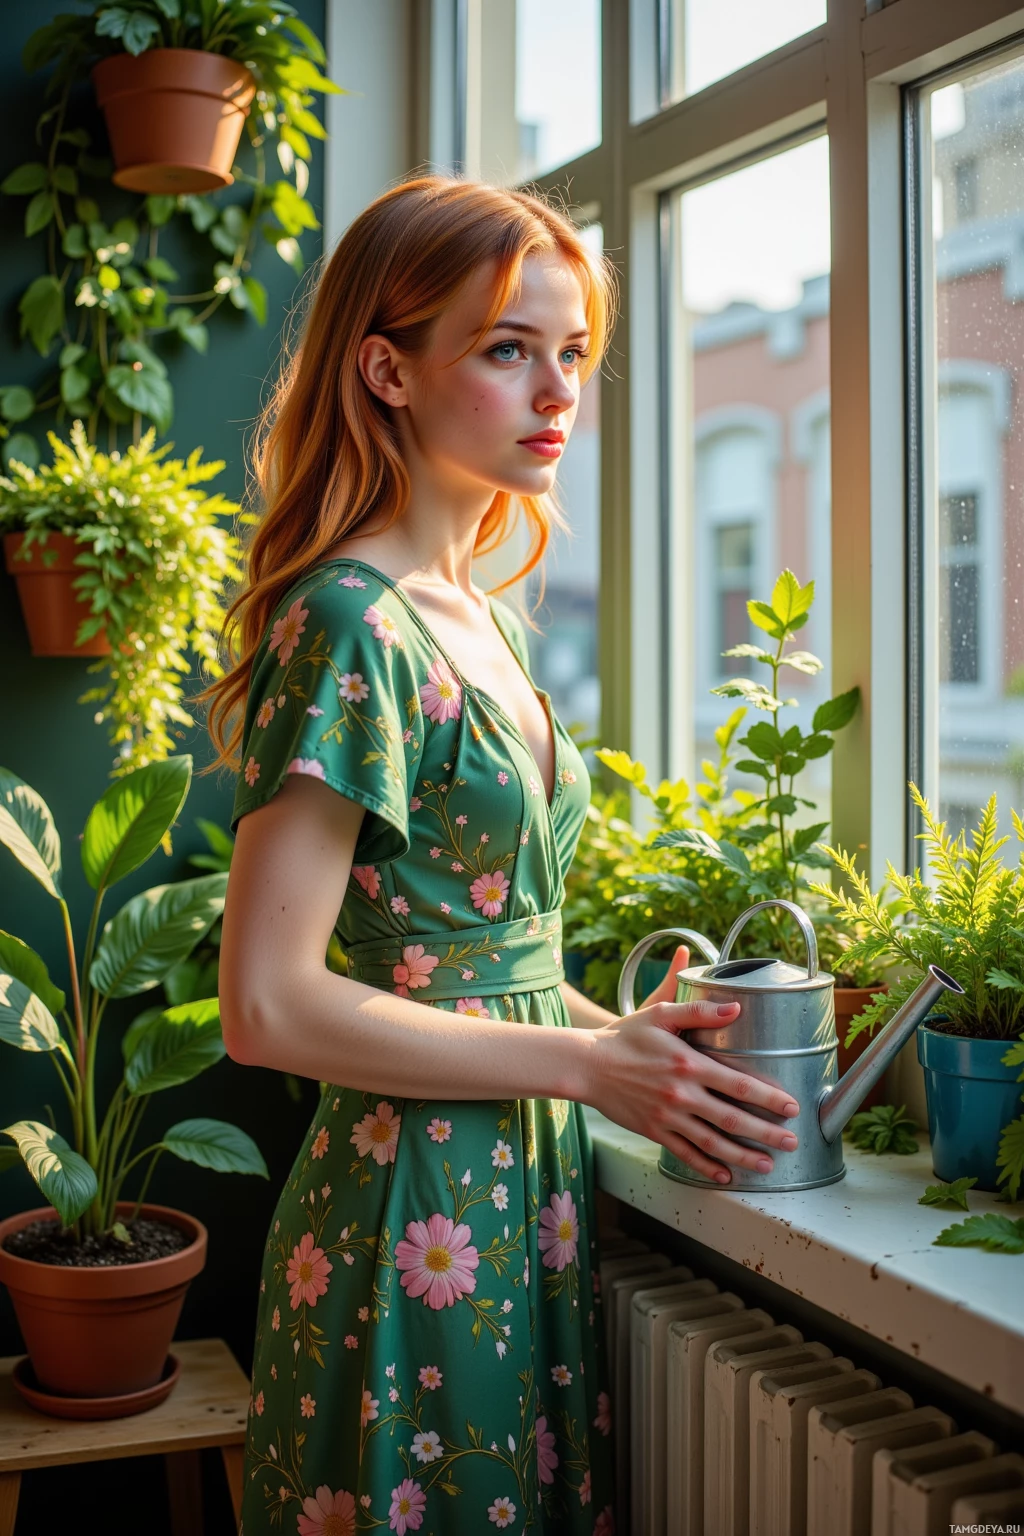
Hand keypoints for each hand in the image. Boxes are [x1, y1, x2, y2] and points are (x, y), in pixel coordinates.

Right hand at [585, 944, 800, 1184]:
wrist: (587, 1064)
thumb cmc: (626, 1035)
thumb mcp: (661, 1013)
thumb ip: (700, 1011)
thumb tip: (737, 1007)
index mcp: (688, 1064)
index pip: (738, 1083)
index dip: (768, 1097)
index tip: (791, 1106)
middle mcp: (681, 1094)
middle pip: (732, 1118)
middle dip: (766, 1132)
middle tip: (791, 1142)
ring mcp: (667, 1116)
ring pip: (712, 1142)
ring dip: (743, 1155)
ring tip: (767, 1164)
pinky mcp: (653, 1131)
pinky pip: (685, 1153)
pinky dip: (706, 1166)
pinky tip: (724, 1175)